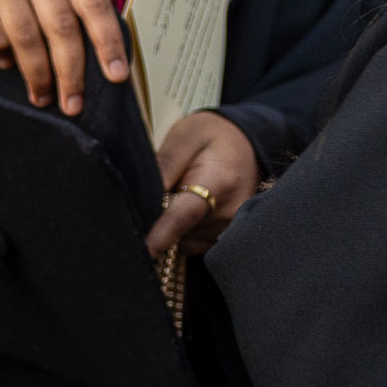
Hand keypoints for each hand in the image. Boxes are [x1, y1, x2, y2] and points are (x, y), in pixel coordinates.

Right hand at [0, 0, 132, 115]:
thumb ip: (75, 15)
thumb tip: (103, 69)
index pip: (94, 4)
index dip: (108, 42)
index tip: (117, 75)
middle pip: (61, 26)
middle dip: (71, 72)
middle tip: (73, 104)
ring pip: (27, 38)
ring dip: (38, 75)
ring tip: (43, 97)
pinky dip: (4, 58)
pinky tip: (7, 61)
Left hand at [147, 111, 261, 258]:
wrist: (245, 142)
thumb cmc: (209, 136)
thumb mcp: (184, 137)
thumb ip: (164, 164)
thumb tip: (141, 194)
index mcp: (219, 182)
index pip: (184, 216)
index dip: (161, 234)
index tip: (144, 251)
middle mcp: (229, 212)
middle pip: (178, 231)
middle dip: (156, 222)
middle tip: (153, 196)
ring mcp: (230, 227)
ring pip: (182, 241)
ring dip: (168, 227)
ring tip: (172, 197)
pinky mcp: (224, 236)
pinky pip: (191, 243)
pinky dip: (179, 231)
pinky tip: (179, 209)